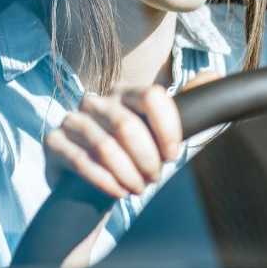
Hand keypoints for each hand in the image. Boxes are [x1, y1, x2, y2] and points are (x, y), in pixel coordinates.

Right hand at [43, 71, 219, 198]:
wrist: (93, 184)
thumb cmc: (132, 156)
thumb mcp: (160, 132)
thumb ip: (186, 105)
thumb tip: (213, 75)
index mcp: (124, 93)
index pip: (151, 96)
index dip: (167, 129)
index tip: (174, 155)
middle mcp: (96, 101)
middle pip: (128, 125)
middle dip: (147, 159)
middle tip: (154, 178)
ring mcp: (72, 120)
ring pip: (106, 147)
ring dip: (128, 174)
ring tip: (137, 188)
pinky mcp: (54, 143)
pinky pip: (82, 162)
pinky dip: (106, 181)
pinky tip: (118, 192)